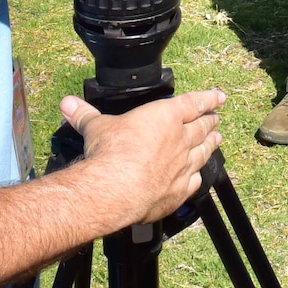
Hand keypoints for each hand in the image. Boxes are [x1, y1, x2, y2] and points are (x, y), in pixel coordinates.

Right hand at [62, 89, 223, 227]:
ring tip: (217, 139)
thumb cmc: (110, 153)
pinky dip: (197, 176)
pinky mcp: (178, 191)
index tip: (220, 96)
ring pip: (203, 152)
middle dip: (210, 121)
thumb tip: (67, 103)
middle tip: (216, 118)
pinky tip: (197, 177)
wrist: (115, 189)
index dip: (208, 98)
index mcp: (165, 117)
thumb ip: (85, 115)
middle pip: (202, 127)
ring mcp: (182, 166)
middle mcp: (179, 140)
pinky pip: (193, 181)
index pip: (193, 103)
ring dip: (211, 144)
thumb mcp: (96, 128)